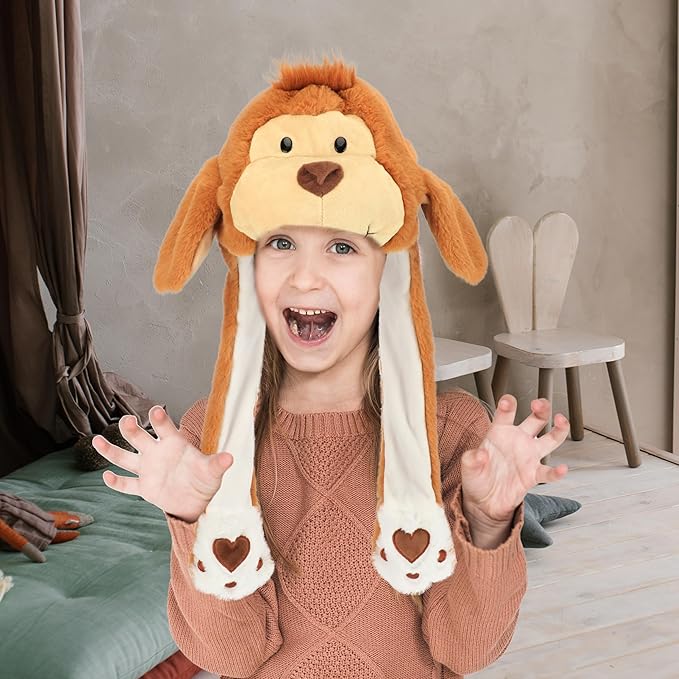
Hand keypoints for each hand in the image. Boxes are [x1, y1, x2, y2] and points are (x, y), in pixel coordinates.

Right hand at [93, 406, 233, 522]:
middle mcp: (157, 453)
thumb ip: (217, 463)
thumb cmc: (204, 479)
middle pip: (139, 438)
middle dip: (132, 429)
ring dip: (111, 450)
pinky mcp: (144, 487)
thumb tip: (229, 458)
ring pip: (125, 458)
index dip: (160, 420)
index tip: (156, 410)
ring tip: (97, 440)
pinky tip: (107, 477)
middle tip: (127, 421)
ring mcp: (148, 469)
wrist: (197, 501)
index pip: (165, 428)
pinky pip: (127, 484)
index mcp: (174, 444)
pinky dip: (116, 482)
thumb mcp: (212, 471)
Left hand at [460, 394, 569, 532]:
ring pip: (550, 439)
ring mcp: (528, 457)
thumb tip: (480, 454)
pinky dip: (557, 472)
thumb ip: (471, 459)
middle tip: (539, 404)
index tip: (508, 401)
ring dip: (559, 429)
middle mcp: (518, 441)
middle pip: (536, 419)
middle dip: (541, 408)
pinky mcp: (534, 475)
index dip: (507, 406)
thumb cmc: (477, 477)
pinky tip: (561, 469)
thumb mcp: (468, 467)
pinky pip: (548, 472)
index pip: (505, 415)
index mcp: (499, 433)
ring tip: (561, 420)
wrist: (484, 500)